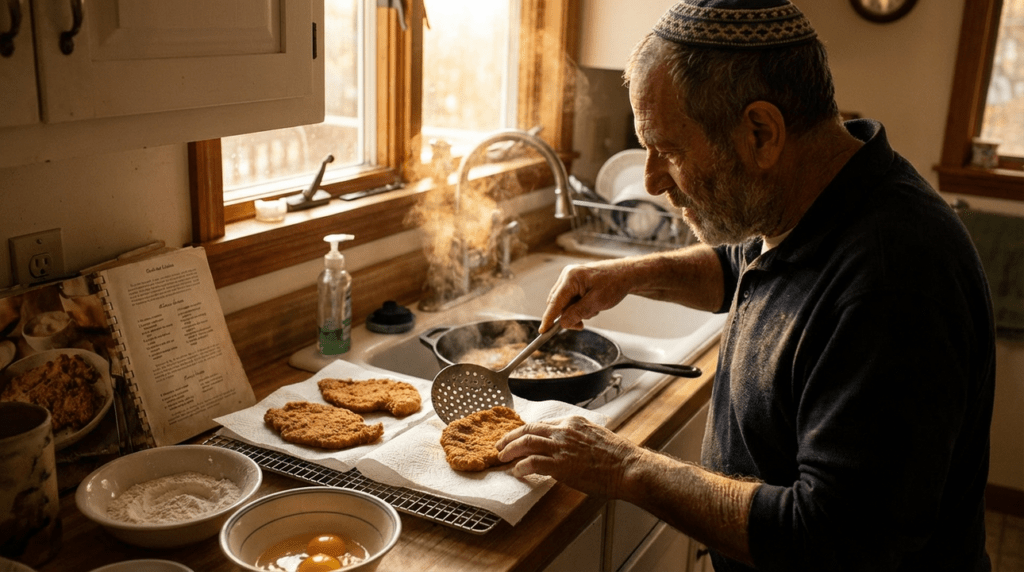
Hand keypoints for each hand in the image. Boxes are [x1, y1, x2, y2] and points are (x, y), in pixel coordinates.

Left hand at [496, 416, 640, 497]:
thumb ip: (577, 439)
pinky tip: (518, 472)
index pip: (542, 424)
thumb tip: (567, 449)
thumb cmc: (617, 457)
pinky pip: (533, 462)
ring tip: (502, 457)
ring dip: (510, 449)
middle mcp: (564, 430)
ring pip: (526, 442)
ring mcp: (562, 446)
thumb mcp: (595, 437)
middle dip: (511, 437)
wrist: (628, 467)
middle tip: (501, 445)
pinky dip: (522, 466)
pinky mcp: (561, 464)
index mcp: (573, 422)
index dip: (527, 431)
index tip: (518, 438)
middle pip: (529, 429)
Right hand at [540, 260, 632, 331]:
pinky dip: (579, 307)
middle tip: (581, 325)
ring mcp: (571, 279)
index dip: (548, 318)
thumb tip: (563, 323)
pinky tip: (592, 305)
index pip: (554, 302)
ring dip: (576, 312)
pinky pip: (571, 300)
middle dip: (568, 316)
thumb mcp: (597, 302)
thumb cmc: (615, 284)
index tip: (543, 331)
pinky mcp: (576, 282)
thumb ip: (578, 313)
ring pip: (564, 303)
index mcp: (571, 277)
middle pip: (557, 303)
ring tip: (594, 309)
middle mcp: (568, 276)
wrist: (627, 274)